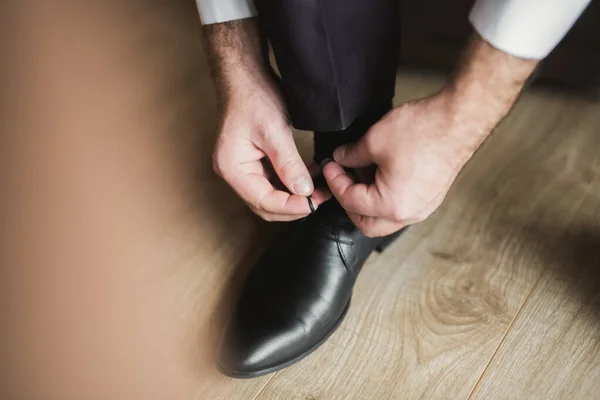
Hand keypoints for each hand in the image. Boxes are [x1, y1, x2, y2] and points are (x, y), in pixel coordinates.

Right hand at [204, 19, 330, 220]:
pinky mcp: (253, 161)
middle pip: (265, 204)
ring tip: (320, 190)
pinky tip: (310, 178)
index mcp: (233, 169)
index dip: (290, 206)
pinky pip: (273, 181)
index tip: (315, 202)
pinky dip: (291, 183)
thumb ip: (289, 164)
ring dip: (294, 196)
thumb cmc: (253, 96)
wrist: (245, 74)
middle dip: (293, 205)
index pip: (263, 201)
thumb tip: (305, 192)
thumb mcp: (275, 131)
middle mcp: (234, 173)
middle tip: (321, 199)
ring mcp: (243, 168)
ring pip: (270, 195)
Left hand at [322, 34, 537, 236]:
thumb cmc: (423, 131)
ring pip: (384, 217)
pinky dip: (384, 196)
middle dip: (348, 202)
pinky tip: (378, 172)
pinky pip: (400, 206)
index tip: (330, 165)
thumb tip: (341, 158)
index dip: (334, 181)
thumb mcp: (374, 140)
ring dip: (366, 200)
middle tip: (340, 179)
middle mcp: (408, 214)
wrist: (459, 120)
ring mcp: (422, 207)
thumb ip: (351, 155)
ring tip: (359, 172)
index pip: (351, 202)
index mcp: (391, 206)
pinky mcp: (430, 197)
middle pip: (366, 223)